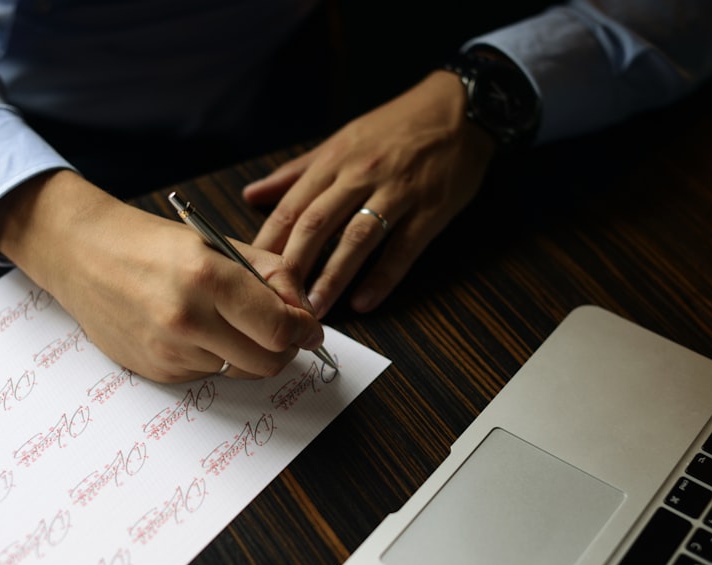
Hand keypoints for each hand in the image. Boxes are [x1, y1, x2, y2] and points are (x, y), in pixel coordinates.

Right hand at [0, 170, 324, 382]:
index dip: (304, 331)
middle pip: (268, 362)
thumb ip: (272, 275)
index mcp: (208, 277)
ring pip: (240, 371)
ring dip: (248, 352)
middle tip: (281, 330)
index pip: (280, 328)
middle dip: (285, 348)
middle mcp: (187, 319)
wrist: (82, 254)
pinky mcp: (156, 371)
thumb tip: (307, 312)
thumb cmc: (152, 243)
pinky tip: (195, 330)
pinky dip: (215, 358)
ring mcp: (168, 351)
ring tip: (229, 322)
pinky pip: (208, 375)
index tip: (308, 326)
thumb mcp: (218, 243)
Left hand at [243, 70, 495, 318]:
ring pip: (356, 239)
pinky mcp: (430, 209)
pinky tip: (364, 302)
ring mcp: (397, 192)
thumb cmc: (397, 126)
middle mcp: (361, 174)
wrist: (460, 107)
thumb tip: (252, 195)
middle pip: (316, 224)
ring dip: (333, 278)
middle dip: (293, 266)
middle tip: (277, 302)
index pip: (291, 207)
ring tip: (315, 310)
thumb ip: (297, 171)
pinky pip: (402, 249)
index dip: (269, 243)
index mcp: (335, 159)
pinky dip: (382, 278)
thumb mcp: (343, 140)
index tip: (250, 274)